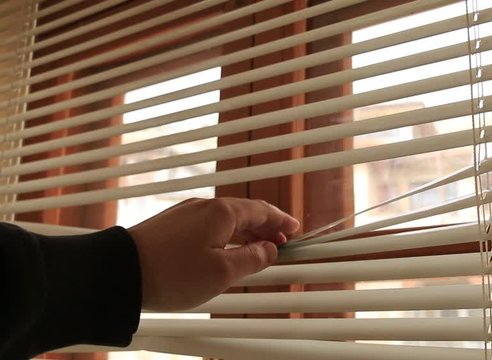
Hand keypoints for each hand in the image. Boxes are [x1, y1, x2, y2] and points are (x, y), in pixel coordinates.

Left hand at [127, 197, 299, 310]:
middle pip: (245, 212)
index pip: (262, 211)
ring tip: (257, 248)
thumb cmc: (172, 273)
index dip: (281, 221)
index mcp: (222, 212)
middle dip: (266, 227)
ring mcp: (186, 214)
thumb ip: (252, 259)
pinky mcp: (171, 225)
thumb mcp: (222, 272)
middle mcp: (205, 206)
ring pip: (226, 219)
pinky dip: (225, 234)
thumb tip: (270, 249)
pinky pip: (208, 225)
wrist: (119, 273)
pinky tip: (225, 249)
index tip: (295, 229)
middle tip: (281, 242)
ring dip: (246, 232)